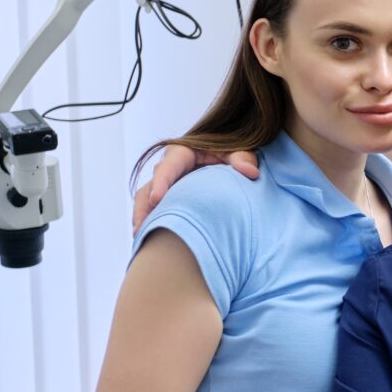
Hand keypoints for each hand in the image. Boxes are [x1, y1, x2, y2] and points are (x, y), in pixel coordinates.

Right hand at [131, 144, 258, 230]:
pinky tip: (151, 240)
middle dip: (143, 207)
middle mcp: (169, 169)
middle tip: (140, 228)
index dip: (160, 183)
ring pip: (147, 201)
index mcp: (182, 153)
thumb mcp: (238, 151)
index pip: (167, 167)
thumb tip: (251, 173)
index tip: (156, 200)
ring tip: (139, 239)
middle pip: (149, 188)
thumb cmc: (232, 154)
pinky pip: (156, 210)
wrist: (228, 160)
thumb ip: (243, 159)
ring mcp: (167, 185)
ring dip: (143, 218)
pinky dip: (153, 223)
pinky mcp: (169, 198)